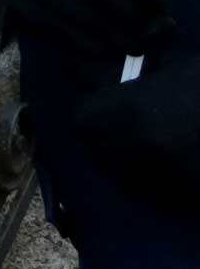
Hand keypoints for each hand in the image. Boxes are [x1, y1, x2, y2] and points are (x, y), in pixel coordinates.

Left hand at [73, 55, 199, 201]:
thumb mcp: (174, 71)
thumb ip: (139, 82)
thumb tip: (108, 83)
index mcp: (130, 106)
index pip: (82, 120)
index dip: (91, 120)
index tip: (100, 119)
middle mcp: (138, 142)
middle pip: (99, 155)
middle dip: (109, 148)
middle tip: (126, 141)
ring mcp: (162, 172)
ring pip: (127, 180)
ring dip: (134, 170)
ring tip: (153, 157)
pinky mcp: (186, 195)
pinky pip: (159, 197)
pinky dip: (164, 188)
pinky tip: (178, 171)